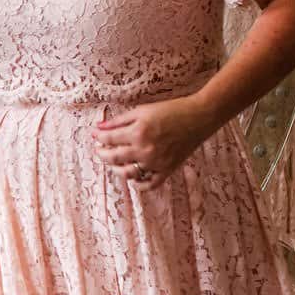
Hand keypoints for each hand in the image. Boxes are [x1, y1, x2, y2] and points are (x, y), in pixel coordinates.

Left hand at [93, 95, 217, 189]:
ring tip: (114, 163)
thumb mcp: (142, 110)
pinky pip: (149, 184)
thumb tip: (98, 127)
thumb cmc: (171, 110)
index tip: (94, 135)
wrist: (199, 117)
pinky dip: (139, 184)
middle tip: (99, 150)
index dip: (98, 137)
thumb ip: (119, 120)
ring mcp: (156, 163)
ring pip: (127, 174)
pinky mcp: (167, 170)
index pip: (108, 139)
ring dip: (116, 169)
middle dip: (101, 154)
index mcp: (138, 133)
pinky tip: (133, 178)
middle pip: (113, 158)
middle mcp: (145, 150)